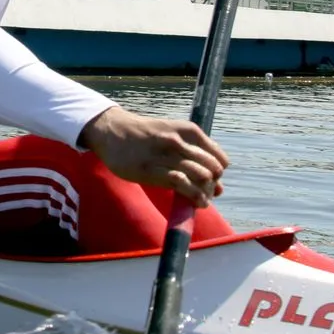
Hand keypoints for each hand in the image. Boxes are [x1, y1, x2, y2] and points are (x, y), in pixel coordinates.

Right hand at [78, 106, 229, 206]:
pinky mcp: (151, 170)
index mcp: (188, 130)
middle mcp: (179, 141)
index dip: (219, 171)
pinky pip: (182, 184)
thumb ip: (190, 148)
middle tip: (210, 193)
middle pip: (210, 168)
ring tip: (204, 200)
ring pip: (200, 176)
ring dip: (206, 192)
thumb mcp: (171, 131)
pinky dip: (195, 196)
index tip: (216, 179)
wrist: (114, 131)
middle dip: (214, 184)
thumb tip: (215, 172)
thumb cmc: (145, 135)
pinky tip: (198, 203)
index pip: (217, 156)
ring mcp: (165, 155)